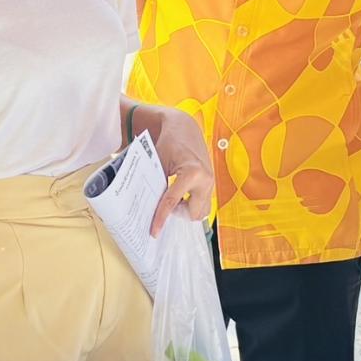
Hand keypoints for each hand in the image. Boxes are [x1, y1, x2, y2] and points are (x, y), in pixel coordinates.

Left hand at [150, 107, 214, 235]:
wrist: (185, 128)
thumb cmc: (169, 143)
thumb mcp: (158, 163)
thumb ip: (156, 185)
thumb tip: (148, 209)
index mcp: (192, 172)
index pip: (173, 202)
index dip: (161, 218)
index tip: (154, 231)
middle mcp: (206, 179)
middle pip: (193, 213)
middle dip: (178, 214)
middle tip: (165, 206)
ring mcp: (211, 182)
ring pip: (201, 211)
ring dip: (186, 210)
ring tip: (173, 200)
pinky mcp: (211, 183)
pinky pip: (204, 203)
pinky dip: (192, 204)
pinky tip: (181, 197)